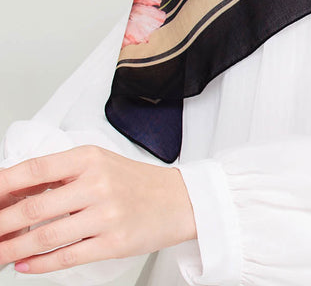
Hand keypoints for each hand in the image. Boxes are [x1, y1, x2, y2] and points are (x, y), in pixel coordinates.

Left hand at [0, 146, 195, 273]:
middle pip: (34, 207)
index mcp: (90, 158)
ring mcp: (105, 214)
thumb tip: (15, 192)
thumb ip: (61, 176)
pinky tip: (24, 265)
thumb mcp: (99, 164)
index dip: (4, 184)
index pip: (36, 168)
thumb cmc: (135, 182)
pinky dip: (39, 265)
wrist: (179, 199)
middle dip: (1, 224)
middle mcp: (97, 183)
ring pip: (45, 236)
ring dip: (13, 249)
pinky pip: (67, 256)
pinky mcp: (113, 242)